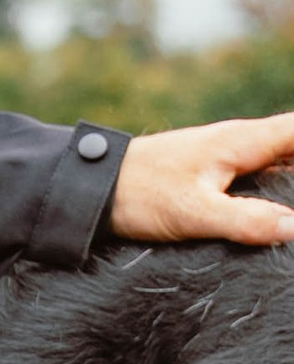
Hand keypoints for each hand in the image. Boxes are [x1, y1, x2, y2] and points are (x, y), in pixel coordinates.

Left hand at [109, 116, 293, 247]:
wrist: (89, 188)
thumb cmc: (137, 192)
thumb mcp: (192, 211)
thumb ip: (244, 221)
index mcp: (242, 141)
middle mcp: (240, 145)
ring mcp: (227, 160)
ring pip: (280, 167)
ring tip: (292, 218)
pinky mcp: (213, 178)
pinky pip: (260, 182)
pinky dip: (277, 196)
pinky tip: (280, 222)